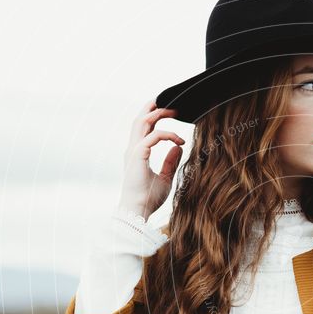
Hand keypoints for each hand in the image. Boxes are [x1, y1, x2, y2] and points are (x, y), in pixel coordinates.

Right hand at [117, 98, 184, 219]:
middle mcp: (133, 148)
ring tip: (175, 110)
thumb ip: (170, 161)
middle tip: (173, 103)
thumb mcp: (165, 177)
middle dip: (154, 107)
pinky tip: (180, 140)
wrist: (139, 211)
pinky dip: (168, 135)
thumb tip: (178, 147)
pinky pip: (153, 136)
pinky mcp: (138, 155)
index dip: (155, 116)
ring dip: (159, 113)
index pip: (144, 128)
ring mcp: (133, 151)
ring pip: (142, 122)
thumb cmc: (149, 198)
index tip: (172, 114)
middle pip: (140, 119)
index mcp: (137, 153)